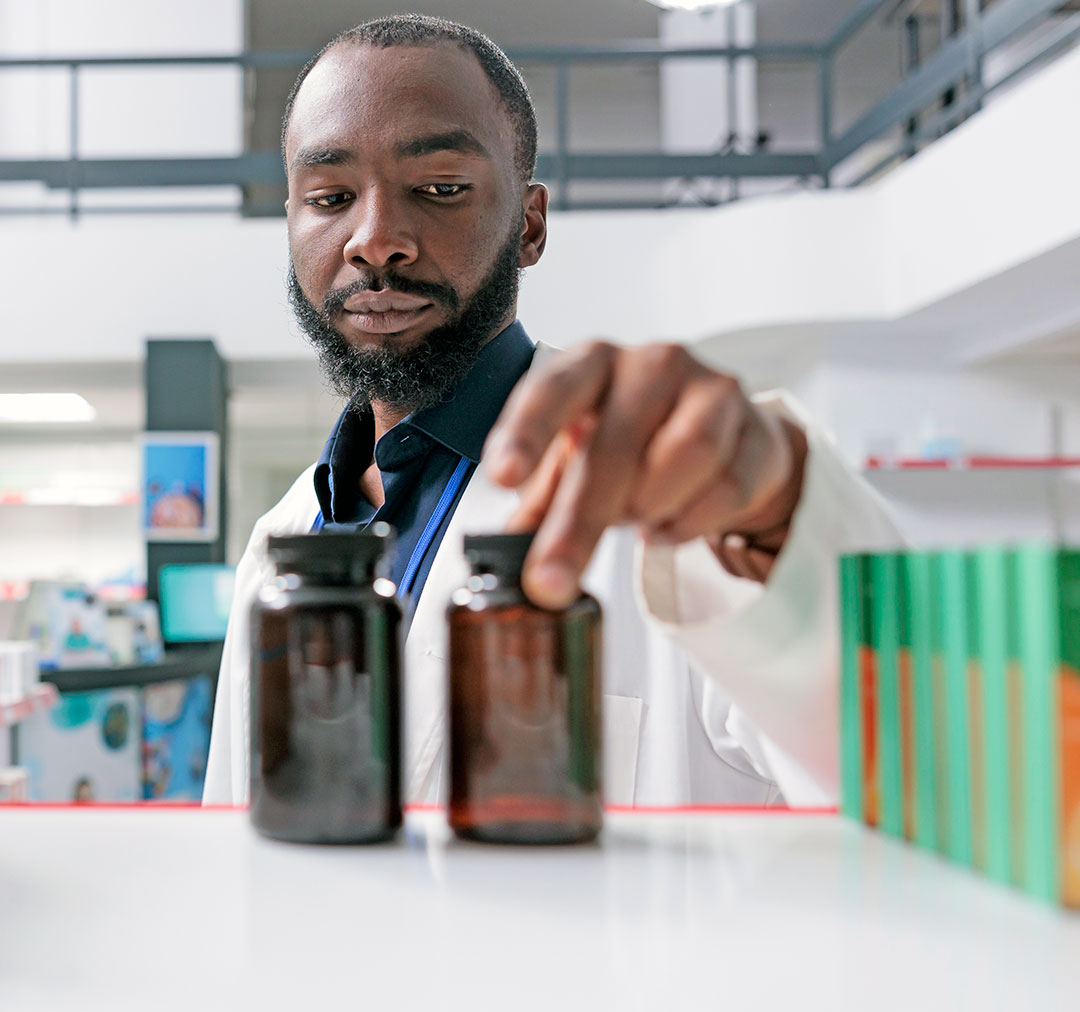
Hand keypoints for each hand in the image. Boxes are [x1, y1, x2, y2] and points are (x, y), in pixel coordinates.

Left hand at [484, 341, 807, 607]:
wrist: (726, 439)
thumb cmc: (633, 444)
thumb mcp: (577, 463)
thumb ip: (540, 505)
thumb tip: (504, 556)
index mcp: (592, 363)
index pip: (552, 389)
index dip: (526, 433)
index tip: (502, 478)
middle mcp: (652, 363)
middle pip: (614, 443)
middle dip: (579, 521)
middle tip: (551, 579)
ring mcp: (711, 390)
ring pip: (685, 454)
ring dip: (649, 505)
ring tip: (632, 520)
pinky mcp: (757, 429)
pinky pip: (726, 486)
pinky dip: (690, 521)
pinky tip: (667, 527)